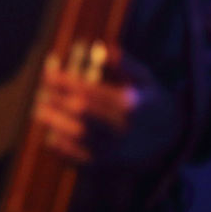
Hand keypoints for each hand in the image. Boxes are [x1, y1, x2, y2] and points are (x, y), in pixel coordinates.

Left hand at [33, 47, 178, 165]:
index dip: (66, 82)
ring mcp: (115, 149)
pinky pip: (80, 160)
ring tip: (39, 111)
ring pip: (79, 137)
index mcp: (131, 105)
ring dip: (55, 124)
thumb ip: (125, 64)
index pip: (90, 90)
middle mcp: (123, 128)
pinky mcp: (109, 164)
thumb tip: (102, 47)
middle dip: (58, 102)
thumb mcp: (145, 79)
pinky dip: (62, 150)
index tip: (48, 74)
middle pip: (82, 113)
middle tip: (40, 94)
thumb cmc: (151, 102)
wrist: (171, 139)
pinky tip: (49, 138)